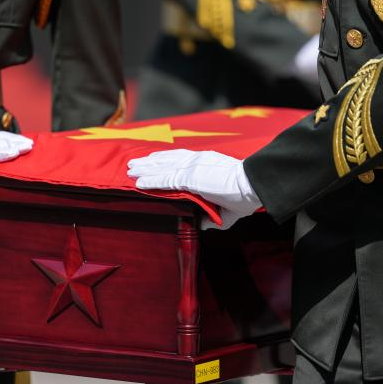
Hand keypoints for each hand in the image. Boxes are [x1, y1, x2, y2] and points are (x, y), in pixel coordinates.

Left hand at [127, 149, 260, 229]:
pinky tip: (138, 183)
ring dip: (144, 169)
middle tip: (134, 164)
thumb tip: (202, 224)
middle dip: (149, 162)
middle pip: (167, 160)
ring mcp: (192, 168)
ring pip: (161, 167)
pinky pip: (164, 179)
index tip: (152, 161)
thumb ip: (212, 216)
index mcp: (205, 163)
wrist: (252, 185)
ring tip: (130, 170)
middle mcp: (196, 161)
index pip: (180, 159)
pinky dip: (150, 181)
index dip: (164, 160)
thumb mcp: (226, 209)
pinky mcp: (189, 177)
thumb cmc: (245, 196)